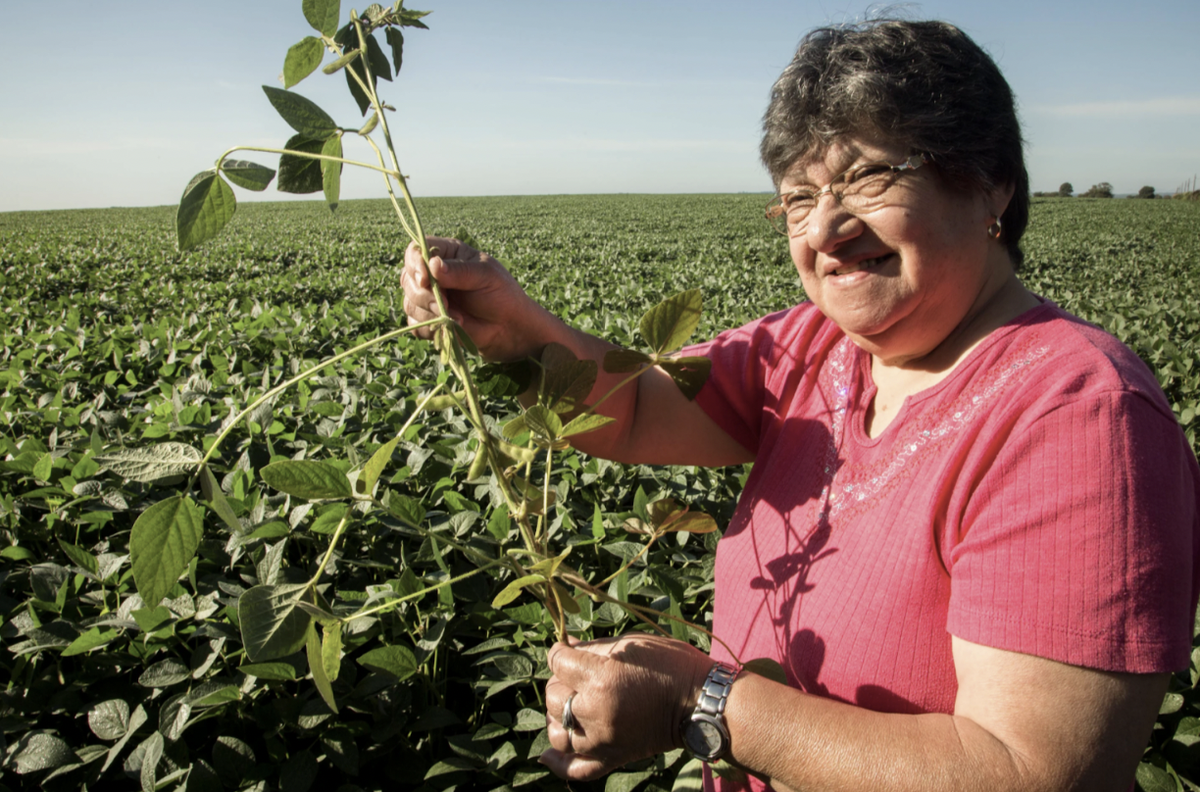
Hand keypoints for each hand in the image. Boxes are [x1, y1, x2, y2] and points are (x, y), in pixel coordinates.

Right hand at [400, 237, 558, 361]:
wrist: (510, 329)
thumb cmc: (503, 295)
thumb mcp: (486, 276)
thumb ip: (459, 271)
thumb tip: (433, 265)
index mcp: (447, 254)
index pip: (416, 250)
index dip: (415, 264)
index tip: (426, 280)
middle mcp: (434, 274)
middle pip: (408, 278)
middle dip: (423, 295)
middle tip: (446, 305)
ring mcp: (430, 298)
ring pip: (409, 303)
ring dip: (428, 314)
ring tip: (456, 319)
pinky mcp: (430, 320)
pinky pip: (414, 324)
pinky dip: (429, 329)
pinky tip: (449, 328)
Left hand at [540, 634, 711, 781]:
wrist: (700, 702)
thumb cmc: (670, 665)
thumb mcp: (631, 644)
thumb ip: (593, 647)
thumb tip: (564, 645)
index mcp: (600, 678)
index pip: (557, 662)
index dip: (561, 652)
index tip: (568, 650)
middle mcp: (596, 711)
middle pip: (554, 696)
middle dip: (563, 682)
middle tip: (581, 675)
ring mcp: (602, 739)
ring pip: (557, 731)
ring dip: (560, 715)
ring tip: (574, 704)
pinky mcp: (612, 758)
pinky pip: (576, 769)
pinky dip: (558, 764)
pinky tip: (547, 755)